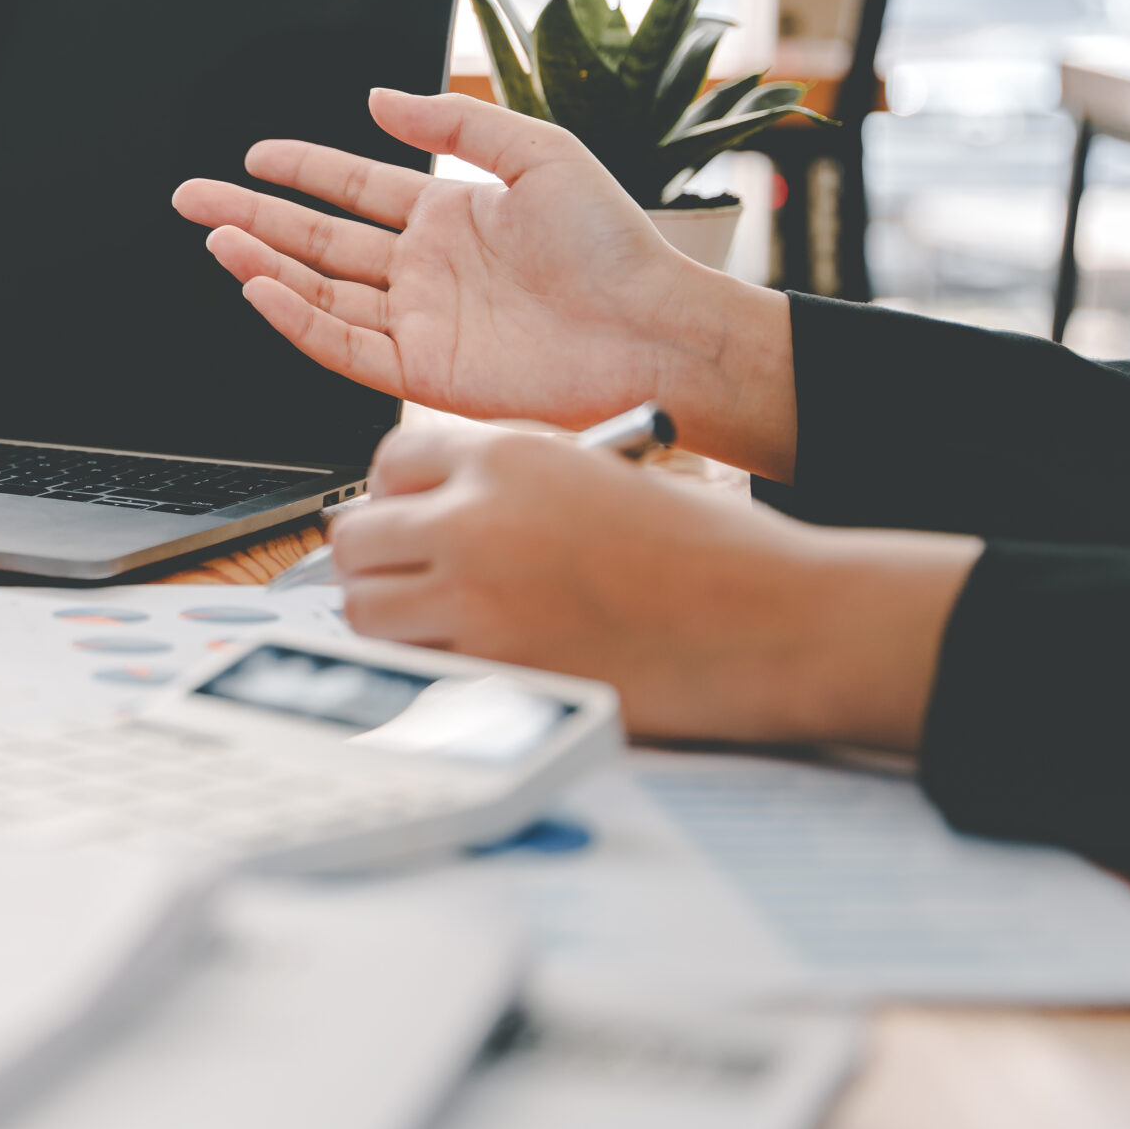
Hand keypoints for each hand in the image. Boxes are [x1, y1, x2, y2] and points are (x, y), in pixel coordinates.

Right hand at [172, 89, 799, 480]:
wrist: (652, 331)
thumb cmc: (615, 247)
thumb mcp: (539, 153)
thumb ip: (456, 124)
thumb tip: (379, 99)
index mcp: (450, 217)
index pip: (353, 189)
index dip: (301, 170)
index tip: (255, 155)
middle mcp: (424, 271)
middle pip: (317, 240)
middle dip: (252, 216)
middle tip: (193, 199)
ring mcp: (418, 321)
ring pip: (318, 291)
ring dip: (262, 264)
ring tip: (215, 237)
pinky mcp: (420, 371)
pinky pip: (341, 345)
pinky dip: (296, 319)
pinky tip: (261, 288)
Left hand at [329, 419, 980, 749]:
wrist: (775, 620)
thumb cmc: (708, 553)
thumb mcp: (595, 475)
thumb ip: (507, 484)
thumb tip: (430, 509)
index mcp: (505, 455)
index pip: (388, 461)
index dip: (395, 495)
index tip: (409, 518)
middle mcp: (475, 520)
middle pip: (354, 539)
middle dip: (376, 561)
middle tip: (408, 579)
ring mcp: (477, 601)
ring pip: (365, 610)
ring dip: (390, 619)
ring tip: (436, 625)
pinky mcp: (495, 673)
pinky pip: (413, 670)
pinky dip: (427, 670)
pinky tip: (472, 663)